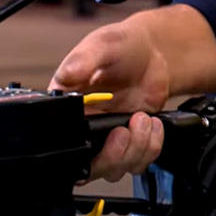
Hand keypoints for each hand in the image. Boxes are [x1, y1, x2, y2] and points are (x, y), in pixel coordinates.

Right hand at [49, 21, 167, 181]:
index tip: (103, 131)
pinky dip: (151, 148)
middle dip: (111, 157)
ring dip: (135, 150)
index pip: (61, 143)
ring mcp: (107, 139)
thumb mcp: (100, 46)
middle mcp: (84, 130)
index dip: (79, 148)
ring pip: (114, 170)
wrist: (152, 55)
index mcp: (67, 109)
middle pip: (88, 167)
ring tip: (143, 119)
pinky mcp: (129, 144)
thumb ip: (82, 60)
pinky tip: (153, 124)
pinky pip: (137, 162)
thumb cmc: (121, 47)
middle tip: (124, 132)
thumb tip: (66, 75)